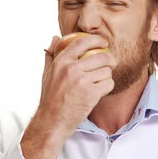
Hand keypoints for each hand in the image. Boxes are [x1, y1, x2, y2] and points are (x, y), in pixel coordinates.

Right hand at [21, 34, 116, 158]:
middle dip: (110, 59)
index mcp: (61, 61)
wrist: (52, 121)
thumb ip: (51, 54)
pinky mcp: (91, 94)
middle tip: (111, 63)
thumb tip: (55, 37)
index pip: (83, 42)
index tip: (103, 43)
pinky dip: (108, 86)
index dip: (97, 40)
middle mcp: (71, 69)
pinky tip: (101, 90)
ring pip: (107, 71)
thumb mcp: (46, 73)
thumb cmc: (50, 98)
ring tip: (101, 80)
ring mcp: (82, 81)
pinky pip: (109, 83)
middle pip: (101, 56)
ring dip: (107, 75)